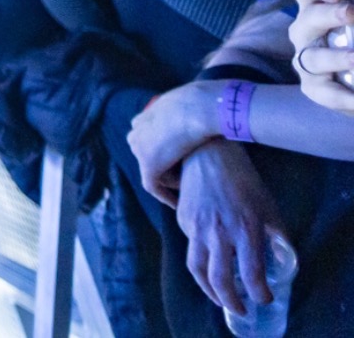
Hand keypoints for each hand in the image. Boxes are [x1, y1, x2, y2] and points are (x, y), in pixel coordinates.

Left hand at [129, 82, 223, 204]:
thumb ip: (190, 112)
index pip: (149, 137)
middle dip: (165, 165)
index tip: (179, 160)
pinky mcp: (148, 165)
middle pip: (149, 154)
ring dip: (171, 178)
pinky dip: (166, 196)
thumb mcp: (193, 102)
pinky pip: (153, 186)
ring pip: (154, 170)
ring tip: (193, 183)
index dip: (165, 149)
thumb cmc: (204, 103)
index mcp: (144, 116)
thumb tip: (207, 116)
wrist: (201, 107)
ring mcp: (140, 149)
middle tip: (186, 177)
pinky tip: (180, 204)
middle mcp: (136, 132)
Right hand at [175, 141, 283, 314]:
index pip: (252, 274)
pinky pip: (191, 245)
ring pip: (197, 268)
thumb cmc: (244, 178)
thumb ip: (275, 234)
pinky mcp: (183, 219)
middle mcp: (218, 232)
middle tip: (240, 309)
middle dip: (231, 301)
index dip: (260, 293)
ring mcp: (196, 226)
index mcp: (245, 229)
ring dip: (208, 289)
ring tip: (218, 296)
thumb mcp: (268, 206)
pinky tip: (211, 258)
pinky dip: (201, 258)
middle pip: (219, 279)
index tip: (265, 299)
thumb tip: (279, 257)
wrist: (208, 152)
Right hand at [290, 0, 353, 112]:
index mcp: (316, 8)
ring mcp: (306, 61)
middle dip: (329, 15)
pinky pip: (324, 91)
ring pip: (313, 57)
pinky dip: (343, 96)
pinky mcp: (314, 88)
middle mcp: (305, 32)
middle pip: (308, 19)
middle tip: (351, 14)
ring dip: (337, 57)